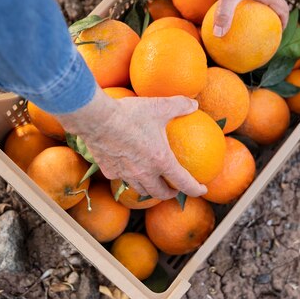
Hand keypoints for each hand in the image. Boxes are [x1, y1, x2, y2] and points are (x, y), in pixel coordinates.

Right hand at [56, 86, 206, 199]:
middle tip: (174, 187)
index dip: (195, 189)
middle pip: (160, 193)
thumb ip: (180, 105)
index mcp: (161, 161)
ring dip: (150, 189)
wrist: (97, 119)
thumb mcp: (160, 106)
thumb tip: (194, 104)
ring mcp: (125, 174)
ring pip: (140, 190)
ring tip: (153, 182)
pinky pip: (122, 179)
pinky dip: (128, 178)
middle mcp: (144, 173)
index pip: (183, 182)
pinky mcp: (109, 170)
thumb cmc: (130, 114)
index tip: (202, 190)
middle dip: (170, 194)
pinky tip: (127, 170)